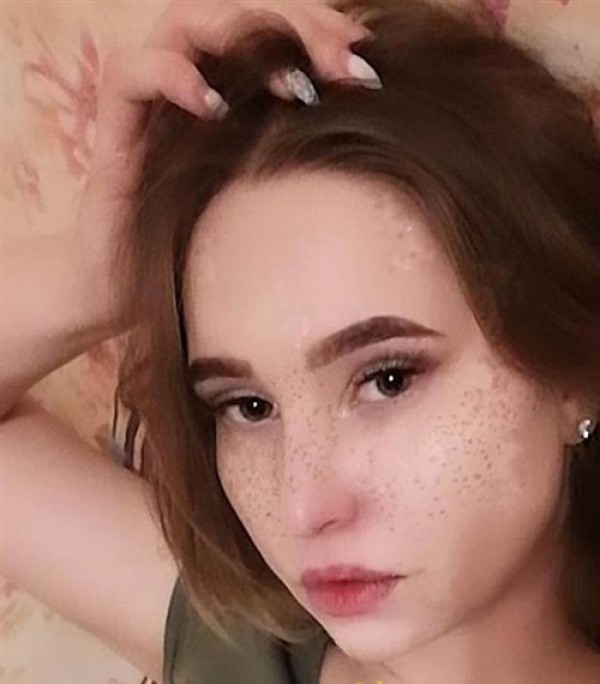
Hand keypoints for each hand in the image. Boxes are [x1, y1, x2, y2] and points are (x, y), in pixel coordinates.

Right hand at [71, 0, 375, 330]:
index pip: (279, 33)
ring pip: (186, 20)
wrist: (128, 294)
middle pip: (242, 12)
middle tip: (346, 66)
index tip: (369, 69)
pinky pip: (129, 72)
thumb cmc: (202, 257)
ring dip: (244, 35)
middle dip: (300, 26)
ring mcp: (153, 103)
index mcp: (236, 99)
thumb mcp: (270, 211)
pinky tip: (214, 108)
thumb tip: (381, 152)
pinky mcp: (113, 129)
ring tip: (294, 85)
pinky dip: (171, 76)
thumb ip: (307, 172)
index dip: (325, 34)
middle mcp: (196, 89)